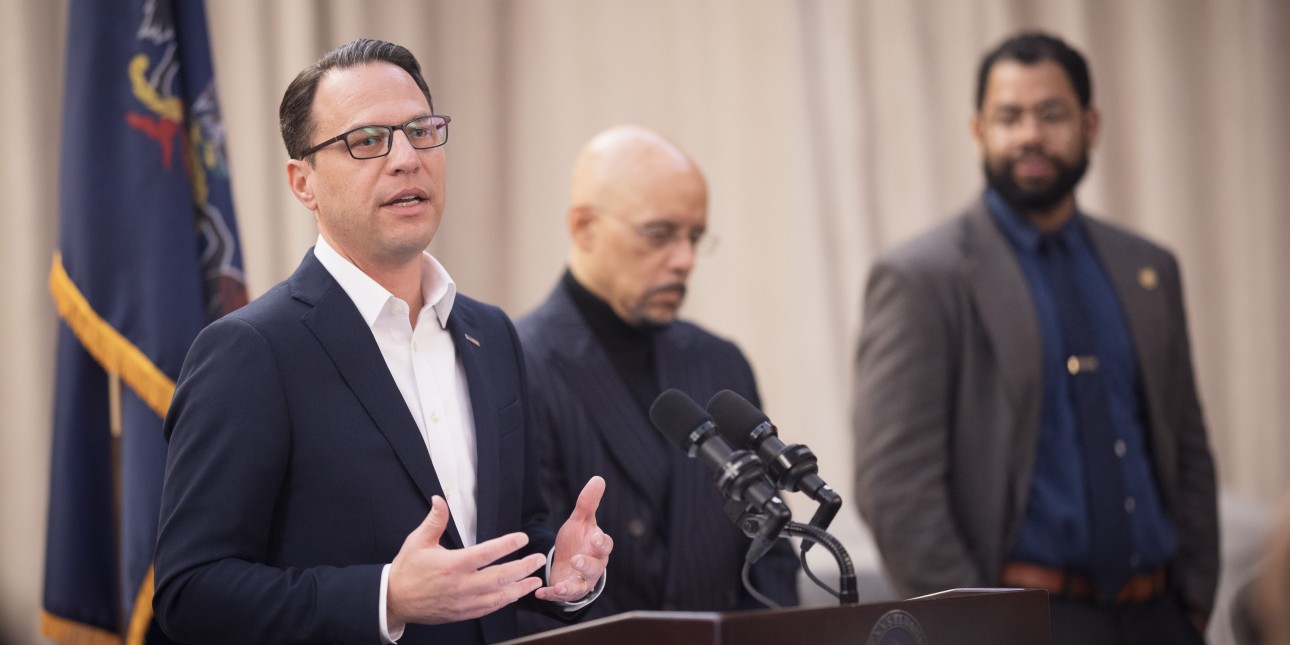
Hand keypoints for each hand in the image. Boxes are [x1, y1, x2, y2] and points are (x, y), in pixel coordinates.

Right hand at [387, 496, 546, 628]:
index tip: (522, 538)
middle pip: (501, 577)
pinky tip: (514, 595)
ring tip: (535, 580)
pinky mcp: (462, 613)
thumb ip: (434, 520)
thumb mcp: (418, 541)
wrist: (394, 600)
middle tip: (538, 559)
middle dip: (523, 567)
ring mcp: (463, 602)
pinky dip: (504, 602)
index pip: (487, 553)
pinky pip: (489, 609)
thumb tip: (440, 499)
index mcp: (453, 565)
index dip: (507, 545)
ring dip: (520, 588)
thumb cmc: (407, 570)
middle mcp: (462, 585)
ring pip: (499, 597)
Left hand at [537, 476, 613, 601]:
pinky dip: (551, 595)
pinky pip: (561, 596)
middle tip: (577, 560)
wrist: (569, 564)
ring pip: (580, 586)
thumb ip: (588, 502)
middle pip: (595, 568)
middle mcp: (593, 566)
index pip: (605, 546)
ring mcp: (581, 581)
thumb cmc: (578, 541)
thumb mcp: (580, 521)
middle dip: (587, 565)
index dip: (602, 543)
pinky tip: (540, 592)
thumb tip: (598, 478)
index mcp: (597, 547)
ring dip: (570, 586)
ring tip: (560, 585)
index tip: (595, 540)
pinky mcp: (567, 591)